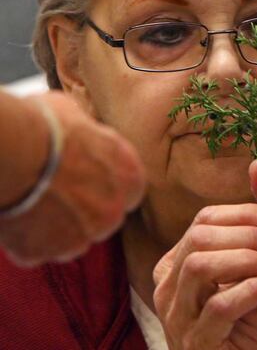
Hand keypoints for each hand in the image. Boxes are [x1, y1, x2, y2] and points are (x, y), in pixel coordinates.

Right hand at [0, 91, 144, 265]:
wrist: (13, 151)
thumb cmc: (44, 126)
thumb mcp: (78, 117)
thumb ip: (90, 136)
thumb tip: (82, 131)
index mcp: (129, 176)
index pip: (129, 191)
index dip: (105, 187)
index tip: (86, 182)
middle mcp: (113, 212)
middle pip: (102, 220)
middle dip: (81, 212)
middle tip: (52, 194)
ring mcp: (80, 236)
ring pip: (70, 241)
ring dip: (55, 230)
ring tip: (30, 204)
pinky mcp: (45, 252)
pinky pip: (36, 252)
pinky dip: (26, 240)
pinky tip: (15, 217)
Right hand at [152, 204, 256, 349]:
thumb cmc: (237, 326)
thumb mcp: (241, 281)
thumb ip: (249, 252)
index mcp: (175, 265)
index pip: (204, 220)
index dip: (244, 214)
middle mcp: (167, 287)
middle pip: (199, 238)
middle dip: (247, 233)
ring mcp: (177, 316)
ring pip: (200, 266)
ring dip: (247, 259)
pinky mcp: (195, 342)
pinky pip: (220, 305)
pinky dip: (253, 290)